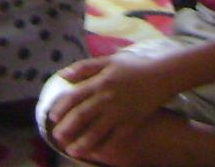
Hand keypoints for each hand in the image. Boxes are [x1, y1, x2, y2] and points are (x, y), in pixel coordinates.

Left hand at [46, 54, 174, 159]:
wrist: (162, 76)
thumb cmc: (134, 67)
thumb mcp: (109, 61)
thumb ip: (85, 67)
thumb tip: (63, 75)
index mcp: (100, 82)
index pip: (74, 96)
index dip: (61, 108)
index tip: (53, 117)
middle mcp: (107, 98)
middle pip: (82, 116)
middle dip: (67, 129)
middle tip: (57, 137)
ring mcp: (119, 113)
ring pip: (96, 132)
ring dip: (82, 143)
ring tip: (72, 151)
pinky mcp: (131, 123)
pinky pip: (115, 140)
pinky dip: (104, 148)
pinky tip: (96, 153)